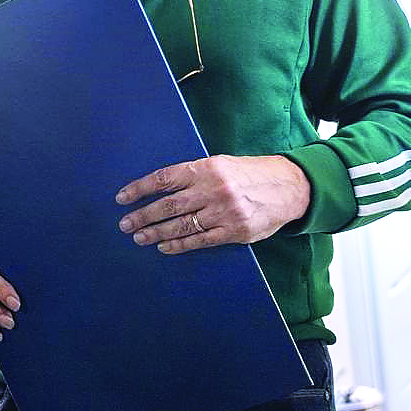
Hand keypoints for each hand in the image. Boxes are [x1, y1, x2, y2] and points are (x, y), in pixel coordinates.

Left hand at [116, 155, 311, 252]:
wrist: (289, 187)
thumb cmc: (248, 174)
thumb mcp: (220, 164)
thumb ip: (192, 175)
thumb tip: (158, 188)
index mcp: (206, 168)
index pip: (164, 179)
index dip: (140, 189)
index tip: (122, 198)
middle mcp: (213, 190)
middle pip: (168, 205)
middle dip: (143, 216)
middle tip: (125, 224)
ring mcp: (224, 212)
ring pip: (181, 225)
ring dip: (156, 232)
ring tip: (139, 237)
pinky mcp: (234, 232)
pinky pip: (200, 240)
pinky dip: (179, 245)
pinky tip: (164, 246)